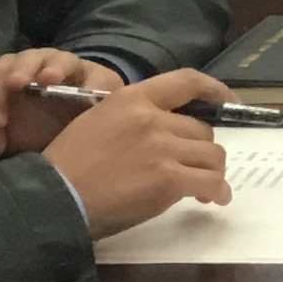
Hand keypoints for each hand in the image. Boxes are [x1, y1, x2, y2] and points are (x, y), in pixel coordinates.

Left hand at [0, 48, 127, 159]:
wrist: (82, 137)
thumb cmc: (38, 132)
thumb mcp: (9, 140)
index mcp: (12, 77)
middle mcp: (40, 66)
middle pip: (26, 59)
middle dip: (20, 70)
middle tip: (15, 84)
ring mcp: (73, 69)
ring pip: (61, 60)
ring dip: (54, 68)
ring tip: (49, 79)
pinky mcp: (102, 79)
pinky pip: (98, 76)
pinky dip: (92, 84)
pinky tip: (88, 97)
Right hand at [44, 71, 236, 235]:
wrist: (53, 196)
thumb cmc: (66, 166)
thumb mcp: (95, 123)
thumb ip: (132, 121)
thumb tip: (163, 133)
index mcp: (131, 99)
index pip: (185, 82)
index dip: (214, 90)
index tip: (230, 100)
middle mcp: (151, 119)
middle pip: (201, 130)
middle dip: (201, 150)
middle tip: (195, 168)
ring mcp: (162, 148)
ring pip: (211, 156)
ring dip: (212, 172)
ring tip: (205, 187)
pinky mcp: (169, 179)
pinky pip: (210, 182)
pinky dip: (218, 192)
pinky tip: (214, 200)